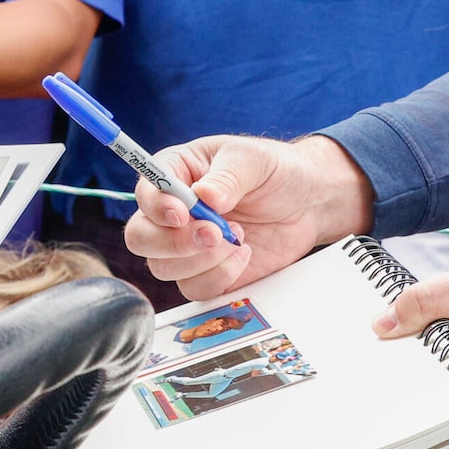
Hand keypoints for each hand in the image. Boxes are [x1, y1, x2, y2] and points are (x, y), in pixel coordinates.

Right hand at [124, 134, 372, 301]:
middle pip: (141, 237)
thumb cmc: (275, 172)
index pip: (146, 192)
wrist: (307, 203)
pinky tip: (243, 255)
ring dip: (202, 260)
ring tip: (238, 237)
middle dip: (175, 242)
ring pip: (163, 268)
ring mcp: (186, 247)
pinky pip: (194, 289)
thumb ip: (228, 175)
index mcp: (176, 173)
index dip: (157, 206)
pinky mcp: (206, 273)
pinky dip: (220, 277)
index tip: (183, 213)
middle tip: (214, 234)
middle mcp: (173, 213)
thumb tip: (204, 196)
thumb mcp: (254, 160)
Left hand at [373, 251, 448, 402]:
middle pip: (432, 384)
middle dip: (411, 354)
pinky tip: (444, 334)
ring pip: (446, 381)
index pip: (422, 379)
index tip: (373, 340)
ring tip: (425, 327)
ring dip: (432, 354)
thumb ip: (427, 301)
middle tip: (389, 330)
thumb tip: (383, 325)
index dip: (394, 355)